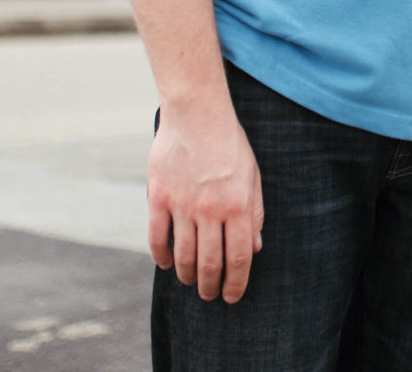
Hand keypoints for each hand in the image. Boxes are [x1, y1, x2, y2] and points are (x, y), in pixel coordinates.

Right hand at [148, 101, 264, 303]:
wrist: (197, 113)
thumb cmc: (230, 144)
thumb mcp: (253, 176)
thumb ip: (255, 213)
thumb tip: (255, 248)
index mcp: (237, 206)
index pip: (238, 259)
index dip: (235, 283)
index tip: (232, 297)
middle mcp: (210, 211)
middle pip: (209, 263)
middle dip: (210, 286)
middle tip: (210, 295)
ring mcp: (182, 206)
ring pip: (182, 256)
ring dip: (187, 276)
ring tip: (191, 281)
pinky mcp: (159, 198)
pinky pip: (157, 237)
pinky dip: (161, 256)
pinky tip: (166, 264)